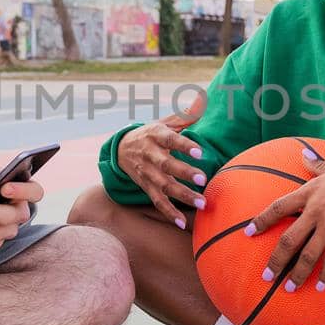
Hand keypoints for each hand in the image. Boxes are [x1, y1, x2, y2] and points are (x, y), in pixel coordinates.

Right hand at [116, 91, 208, 229]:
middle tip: (203, 179)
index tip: (199, 152)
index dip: (184, 145)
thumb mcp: (164, 123)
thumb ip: (184, 116)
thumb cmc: (150, 134)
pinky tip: (182, 223)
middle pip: (166, 165)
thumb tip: (202, 101)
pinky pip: (157, 202)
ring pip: (164, 186)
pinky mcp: (146, 187)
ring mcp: (146, 173)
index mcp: (155, 136)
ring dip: (182, 196)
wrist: (120, 149)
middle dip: (184, 173)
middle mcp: (149, 155)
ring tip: (201, 203)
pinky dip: (169, 213)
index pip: (170, 139)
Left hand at [246, 149, 324, 291]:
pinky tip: (321, 287)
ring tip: (288, 288)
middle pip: (288, 239)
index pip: (278, 207)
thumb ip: (316, 164)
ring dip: (296, 274)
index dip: (261, 221)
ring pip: (307, 254)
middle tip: (266, 276)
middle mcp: (316, 209)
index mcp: (310, 191)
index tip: (248, 233)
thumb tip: (302, 154)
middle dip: (275, 260)